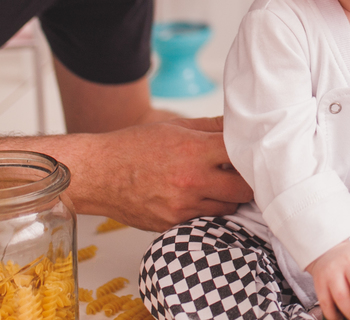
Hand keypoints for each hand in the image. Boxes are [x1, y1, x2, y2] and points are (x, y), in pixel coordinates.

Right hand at [77, 115, 252, 230]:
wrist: (98, 173)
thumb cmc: (134, 147)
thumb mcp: (175, 126)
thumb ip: (212, 127)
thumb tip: (240, 125)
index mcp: (194, 150)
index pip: (242, 154)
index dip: (251, 152)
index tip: (251, 151)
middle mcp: (191, 180)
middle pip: (244, 188)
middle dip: (248, 180)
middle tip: (242, 172)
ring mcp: (182, 206)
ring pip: (228, 208)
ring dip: (230, 197)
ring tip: (220, 184)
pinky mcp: (173, 224)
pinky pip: (205, 220)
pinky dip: (208, 210)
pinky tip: (200, 197)